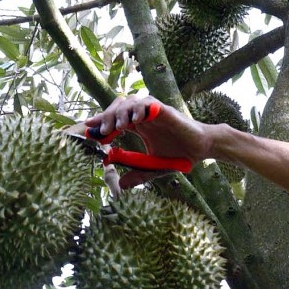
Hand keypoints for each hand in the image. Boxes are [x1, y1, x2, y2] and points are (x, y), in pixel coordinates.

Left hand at [84, 96, 212, 187]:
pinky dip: (140, 108)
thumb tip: (120, 186)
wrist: (200, 149)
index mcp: (138, 125)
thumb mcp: (153, 168)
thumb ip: (137, 174)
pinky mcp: (165, 111)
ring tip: (117, 128)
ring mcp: (153, 112)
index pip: (114, 118)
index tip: (88, 129)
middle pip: (118, 107)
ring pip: (130, 102)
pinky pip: (149, 103)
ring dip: (120, 112)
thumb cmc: (178, 155)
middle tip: (100, 132)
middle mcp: (143, 116)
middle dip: (106, 116)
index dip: (100, 121)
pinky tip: (135, 120)